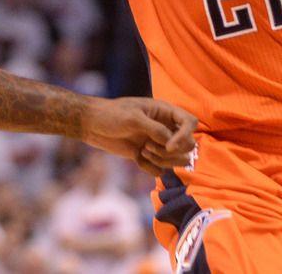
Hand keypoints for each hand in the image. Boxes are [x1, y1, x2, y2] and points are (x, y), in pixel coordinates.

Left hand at [80, 97, 196, 176]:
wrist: (91, 125)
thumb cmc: (111, 115)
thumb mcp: (133, 118)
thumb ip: (155, 129)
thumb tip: (171, 143)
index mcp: (164, 112)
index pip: (190, 123)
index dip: (185, 136)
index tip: (169, 146)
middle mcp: (165, 127)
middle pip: (188, 145)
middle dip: (171, 152)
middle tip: (149, 146)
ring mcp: (157, 142)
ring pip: (177, 160)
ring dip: (162, 161)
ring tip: (143, 151)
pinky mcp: (148, 156)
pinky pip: (161, 170)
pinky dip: (150, 168)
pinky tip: (137, 158)